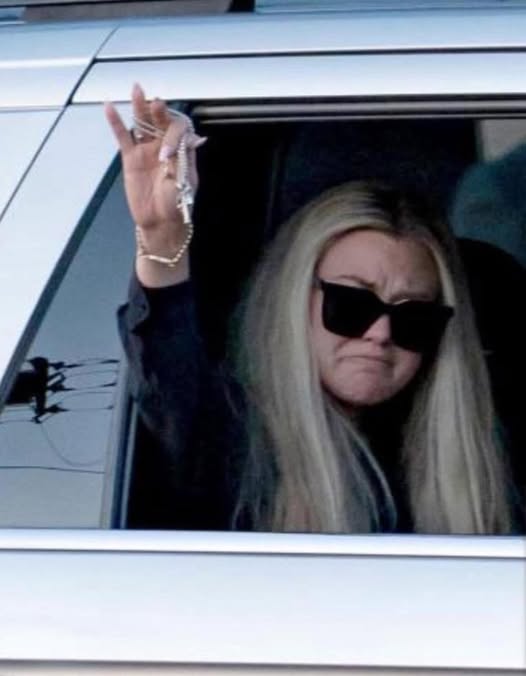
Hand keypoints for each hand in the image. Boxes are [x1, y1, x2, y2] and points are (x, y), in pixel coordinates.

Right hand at [105, 84, 204, 285]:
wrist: (160, 223)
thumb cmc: (177, 205)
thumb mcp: (184, 182)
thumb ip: (185, 159)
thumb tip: (196, 138)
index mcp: (183, 150)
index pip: (179, 131)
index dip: (173, 138)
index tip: (166, 154)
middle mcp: (165, 146)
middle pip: (161, 121)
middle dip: (159, 112)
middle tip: (156, 104)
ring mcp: (147, 150)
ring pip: (142, 123)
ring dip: (140, 107)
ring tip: (137, 90)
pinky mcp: (131, 158)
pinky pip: (123, 136)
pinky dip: (116, 123)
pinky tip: (109, 108)